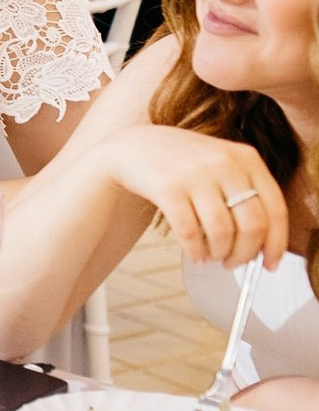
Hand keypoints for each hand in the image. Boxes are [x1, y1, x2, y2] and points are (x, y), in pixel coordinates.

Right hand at [103, 125, 289, 269]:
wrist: (135, 147)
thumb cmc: (184, 163)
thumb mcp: (224, 164)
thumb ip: (246, 193)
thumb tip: (263, 243)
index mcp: (247, 158)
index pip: (276, 209)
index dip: (276, 243)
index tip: (270, 263)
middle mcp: (225, 164)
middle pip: (252, 224)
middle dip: (245, 254)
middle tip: (235, 263)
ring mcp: (195, 175)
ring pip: (222, 232)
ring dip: (219, 254)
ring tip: (212, 257)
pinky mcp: (168, 189)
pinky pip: (189, 232)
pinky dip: (195, 251)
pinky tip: (195, 254)